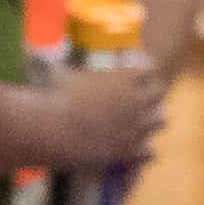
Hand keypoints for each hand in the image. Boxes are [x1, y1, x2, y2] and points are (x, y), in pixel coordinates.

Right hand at [32, 64, 168, 175]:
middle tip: (139, 100)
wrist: (53, 132)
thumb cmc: (53, 99)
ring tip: (139, 124)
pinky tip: (132, 150)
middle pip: (160, 92)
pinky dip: (143, 150)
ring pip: (162, 121)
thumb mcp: (58, 73)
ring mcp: (136, 127)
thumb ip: (58, 62)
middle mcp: (136, 101)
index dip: (142, 73)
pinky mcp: (129, 152)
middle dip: (151, 95)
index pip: (149, 69)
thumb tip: (41, 52)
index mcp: (124, 78)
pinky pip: (151, 151)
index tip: (136, 76)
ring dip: (151, 121)